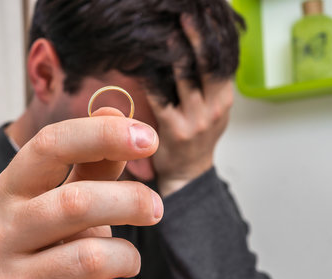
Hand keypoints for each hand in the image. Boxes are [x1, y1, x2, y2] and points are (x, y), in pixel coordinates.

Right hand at [0, 109, 162, 278]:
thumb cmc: (47, 254)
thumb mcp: (60, 206)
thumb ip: (89, 165)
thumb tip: (114, 108)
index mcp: (5, 195)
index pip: (48, 146)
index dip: (101, 134)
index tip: (148, 137)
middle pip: (76, 202)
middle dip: (130, 200)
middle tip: (155, 208)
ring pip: (92, 259)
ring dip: (127, 258)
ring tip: (124, 262)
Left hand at [148, 15, 233, 196]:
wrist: (188, 172)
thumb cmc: (196, 138)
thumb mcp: (213, 110)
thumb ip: (209, 85)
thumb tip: (197, 51)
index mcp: (225, 98)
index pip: (222, 60)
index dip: (213, 37)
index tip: (203, 17)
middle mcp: (215, 107)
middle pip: (208, 64)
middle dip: (197, 37)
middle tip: (184, 17)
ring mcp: (197, 119)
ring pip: (186, 78)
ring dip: (174, 54)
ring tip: (164, 35)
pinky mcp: (176, 130)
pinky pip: (161, 98)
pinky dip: (151, 80)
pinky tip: (142, 67)